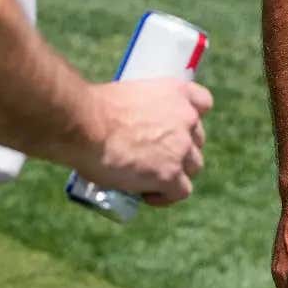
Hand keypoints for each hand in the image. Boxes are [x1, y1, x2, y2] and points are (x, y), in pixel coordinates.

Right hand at [75, 77, 210, 205]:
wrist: (84, 125)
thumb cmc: (93, 110)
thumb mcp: (126, 97)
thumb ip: (141, 111)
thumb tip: (130, 129)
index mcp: (175, 91)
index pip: (203, 102)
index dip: (191, 118)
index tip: (176, 127)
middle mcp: (185, 117)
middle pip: (196, 140)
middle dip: (179, 150)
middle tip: (152, 158)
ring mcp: (181, 147)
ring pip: (192, 167)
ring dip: (174, 174)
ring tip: (148, 180)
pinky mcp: (171, 174)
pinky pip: (181, 191)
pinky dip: (165, 196)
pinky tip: (147, 195)